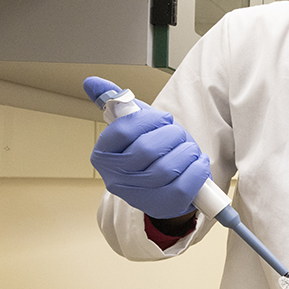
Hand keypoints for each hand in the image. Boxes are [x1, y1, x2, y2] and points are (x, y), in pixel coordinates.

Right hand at [85, 78, 210, 219]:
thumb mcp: (132, 125)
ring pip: (167, 167)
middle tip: (178, 134)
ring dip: (186, 151)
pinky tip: (196, 162)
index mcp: (103, 154)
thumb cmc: (147, 151)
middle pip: (147, 149)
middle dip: (171, 135)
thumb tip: (91, 82)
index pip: (124, 129)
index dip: (150, 120)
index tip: (162, 119)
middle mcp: (115, 178)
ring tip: (188, 148)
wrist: (162, 187)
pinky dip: (196, 169)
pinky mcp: (164, 206)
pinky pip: (185, 185)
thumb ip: (114, 102)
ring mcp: (138, 196)